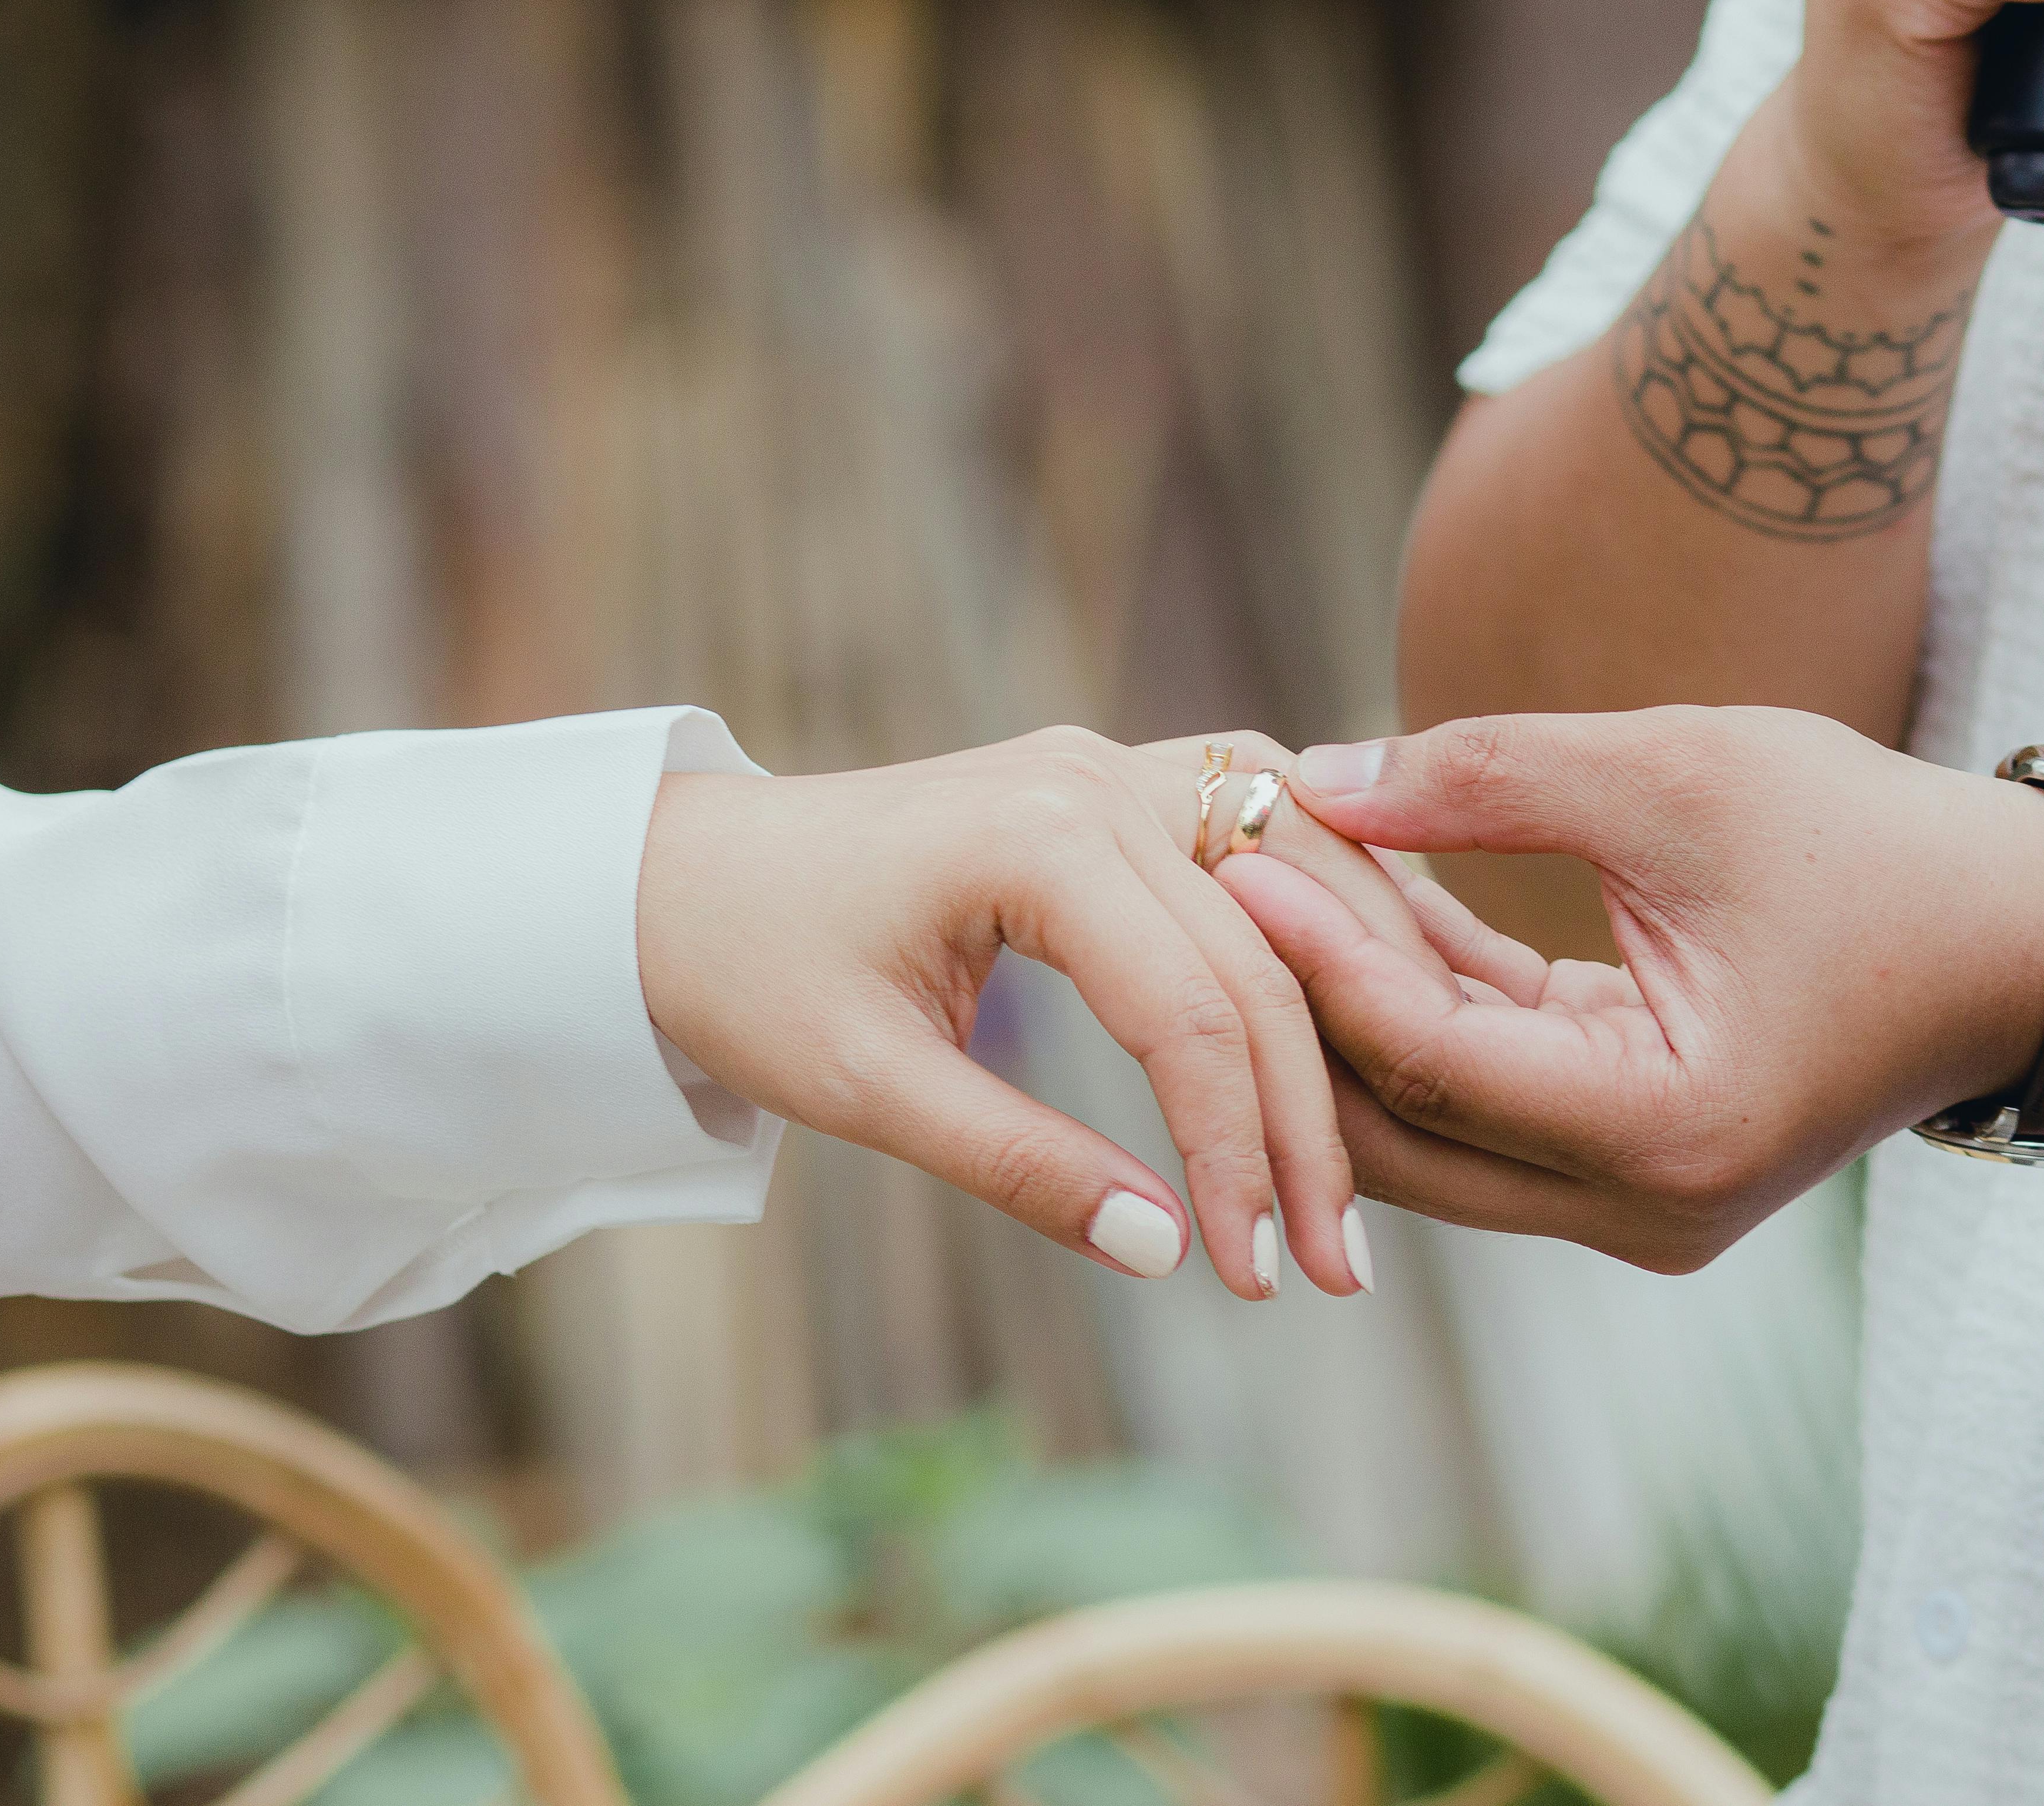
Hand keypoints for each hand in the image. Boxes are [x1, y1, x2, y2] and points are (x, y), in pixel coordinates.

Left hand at [638, 728, 1437, 1299]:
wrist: (674, 875)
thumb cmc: (749, 972)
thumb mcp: (867, 1088)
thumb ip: (1021, 1164)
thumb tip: (1168, 1255)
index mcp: (1037, 836)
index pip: (1195, 1012)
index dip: (1242, 1157)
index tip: (1264, 1277)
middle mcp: (1102, 777)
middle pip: (1267, 963)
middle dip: (1308, 1127)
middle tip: (1339, 1270)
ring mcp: (1121, 766)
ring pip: (1299, 889)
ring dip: (1349, 1017)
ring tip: (1369, 1164)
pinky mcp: (1125, 783)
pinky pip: (1267, 844)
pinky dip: (1322, 933)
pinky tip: (1362, 1020)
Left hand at [1219, 708, 2043, 1271]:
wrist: (2012, 941)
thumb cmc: (1874, 847)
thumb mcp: (1681, 777)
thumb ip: (1492, 778)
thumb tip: (1319, 779)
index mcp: (1664, 1134)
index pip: (1432, 1058)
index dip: (1319, 957)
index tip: (1234, 854)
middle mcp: (1640, 1207)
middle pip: (1403, 1133)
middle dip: (1300, 1011)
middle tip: (1212, 882)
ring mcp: (1635, 1203)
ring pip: (1432, 1130)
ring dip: (1351, 1016)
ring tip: (1264, 886)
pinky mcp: (1630, 1161)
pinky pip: (1489, 1100)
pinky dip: (1424, 1014)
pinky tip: (1354, 908)